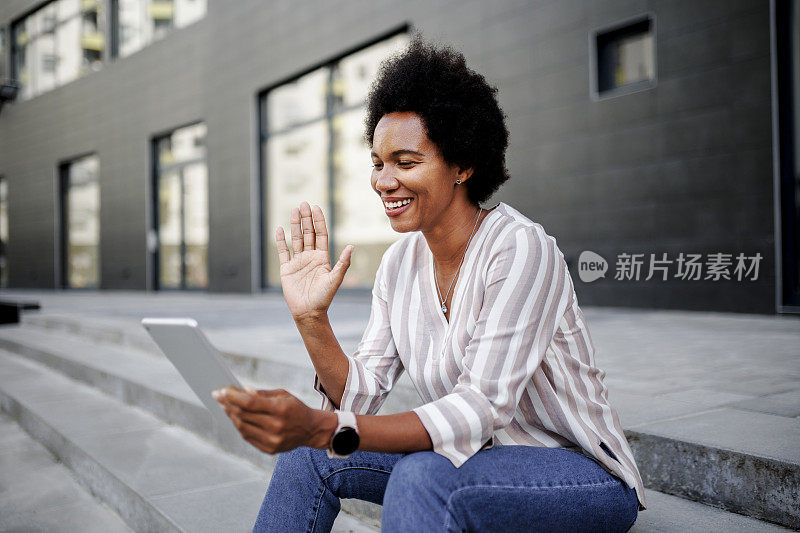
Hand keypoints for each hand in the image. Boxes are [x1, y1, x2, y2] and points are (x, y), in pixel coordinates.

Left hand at [212, 386, 333, 453]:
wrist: (311, 430)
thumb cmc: (295, 408)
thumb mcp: (282, 395)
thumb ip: (261, 394)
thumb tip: (240, 392)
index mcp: (280, 409)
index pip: (249, 403)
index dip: (233, 396)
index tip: (221, 390)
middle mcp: (276, 426)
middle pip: (243, 415)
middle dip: (228, 404)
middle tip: (218, 396)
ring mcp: (272, 440)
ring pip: (242, 427)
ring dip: (231, 416)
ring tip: (225, 406)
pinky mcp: (269, 449)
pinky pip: (247, 437)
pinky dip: (239, 426)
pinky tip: (235, 417)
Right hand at [275, 202, 352, 320]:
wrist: (309, 312)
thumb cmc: (324, 298)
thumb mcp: (335, 279)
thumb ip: (343, 263)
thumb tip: (352, 246)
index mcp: (322, 258)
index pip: (320, 235)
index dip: (318, 221)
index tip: (316, 207)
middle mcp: (310, 257)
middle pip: (308, 233)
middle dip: (306, 218)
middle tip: (303, 203)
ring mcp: (298, 262)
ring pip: (296, 239)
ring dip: (294, 225)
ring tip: (293, 210)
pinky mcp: (287, 269)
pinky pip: (283, 251)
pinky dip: (280, 240)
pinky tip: (279, 229)